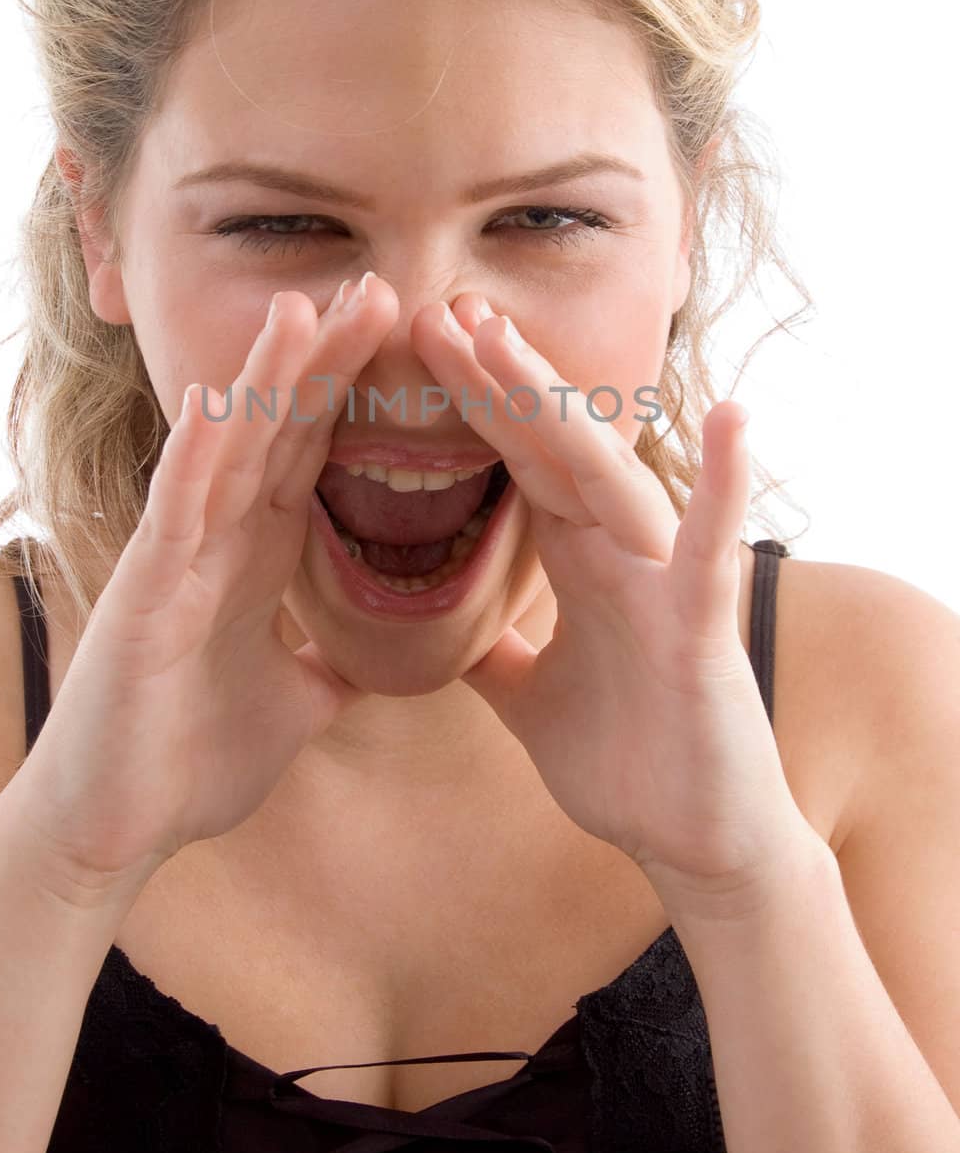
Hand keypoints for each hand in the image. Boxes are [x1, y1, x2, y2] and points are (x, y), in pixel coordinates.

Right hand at [0, 280, 399, 906]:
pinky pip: (173, 514)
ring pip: (226, 453)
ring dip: (263, 382)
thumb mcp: (297, 701)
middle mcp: (218, 541)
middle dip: (326, 360)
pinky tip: (217, 404)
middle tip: (376, 286)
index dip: (354, 391)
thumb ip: (332, 663)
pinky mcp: (143, 596)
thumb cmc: (192, 760)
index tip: (404, 333)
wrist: (122, 829)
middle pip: (279, 431)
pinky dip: (195, 457)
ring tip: (304, 309)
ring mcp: (177, 561)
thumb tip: (375, 658)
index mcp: (258, 556)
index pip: (312, 453)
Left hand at [411, 292, 818, 925]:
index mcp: (577, 560)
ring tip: (505, 336)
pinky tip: (730, 418)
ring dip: (559, 405)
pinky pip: (711, 547)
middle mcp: (619, 551)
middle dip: (495, 379)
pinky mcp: (701, 625)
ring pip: (606, 473)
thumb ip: (493, 649)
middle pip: (549, 446)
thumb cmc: (628, 764)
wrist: (694, 844)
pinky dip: (724, 482)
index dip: (473, 403)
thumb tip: (445, 628)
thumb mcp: (528, 696)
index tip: (423, 342)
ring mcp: (662, 579)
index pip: (515, 462)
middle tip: (440, 308)